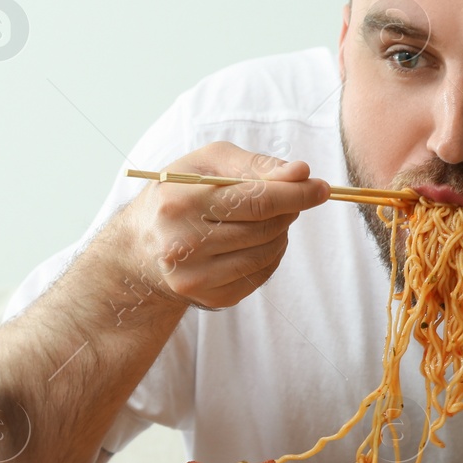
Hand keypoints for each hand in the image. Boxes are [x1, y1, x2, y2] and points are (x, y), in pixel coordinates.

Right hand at [120, 142, 329, 308]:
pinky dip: (272, 254)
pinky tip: (258, 241)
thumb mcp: (205, 165)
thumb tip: (301, 173)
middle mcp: (183, 245)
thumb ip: (254, 165)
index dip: (295, 194)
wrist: (142, 249)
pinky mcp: (210, 298)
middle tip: (292, 197)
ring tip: (270, 218)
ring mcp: (196, 278)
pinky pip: (262, 274)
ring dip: (281, 232)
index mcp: (179, 203)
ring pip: (268, 252)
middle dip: (288, 209)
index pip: (255, 200)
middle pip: (265, 227)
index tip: (321, 188)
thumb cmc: (178, 195)